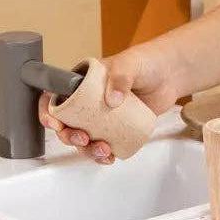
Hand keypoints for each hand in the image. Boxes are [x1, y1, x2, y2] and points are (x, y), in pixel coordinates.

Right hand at [38, 45, 181, 164]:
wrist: (170, 74)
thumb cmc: (145, 62)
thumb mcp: (128, 64)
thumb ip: (119, 78)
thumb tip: (112, 101)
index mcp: (81, 83)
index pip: (56, 98)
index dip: (49, 113)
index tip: (55, 124)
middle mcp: (87, 102)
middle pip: (67, 124)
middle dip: (69, 136)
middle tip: (83, 138)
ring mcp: (101, 117)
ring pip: (84, 138)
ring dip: (87, 149)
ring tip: (102, 150)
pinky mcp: (117, 128)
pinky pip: (104, 144)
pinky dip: (103, 154)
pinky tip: (109, 157)